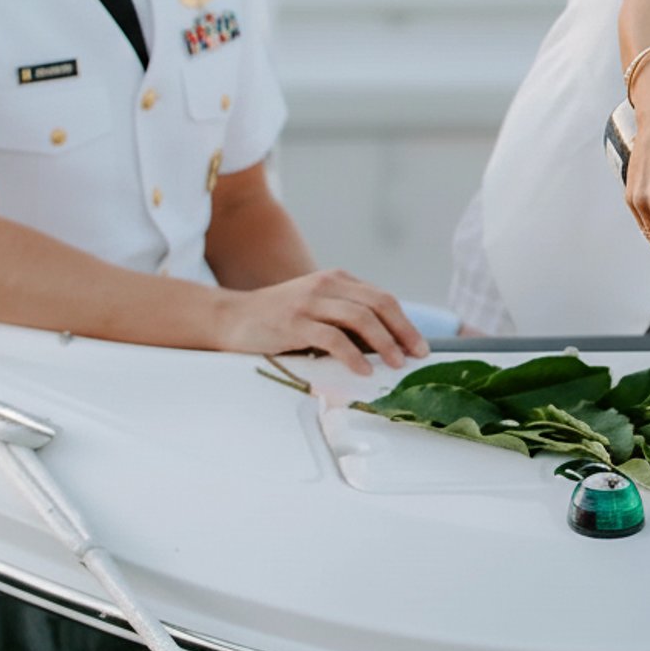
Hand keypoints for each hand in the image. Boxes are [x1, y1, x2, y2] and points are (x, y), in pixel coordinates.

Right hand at [217, 269, 429, 374]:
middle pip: (378, 305)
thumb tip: (385, 345)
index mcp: (337, 280)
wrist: (230, 317)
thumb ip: (345, 318)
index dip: (405, 322)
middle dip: (403, 331)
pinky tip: (363, 370)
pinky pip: (332, 337)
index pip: (382, 299)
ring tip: (395, 364)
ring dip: (384, 343)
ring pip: (360, 318)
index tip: (419, 346)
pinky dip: (353, 355)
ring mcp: (309, 302)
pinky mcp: (293, 323)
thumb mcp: (317, 308)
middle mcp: (326, 285)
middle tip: (417, 355)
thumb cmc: (278, 318)